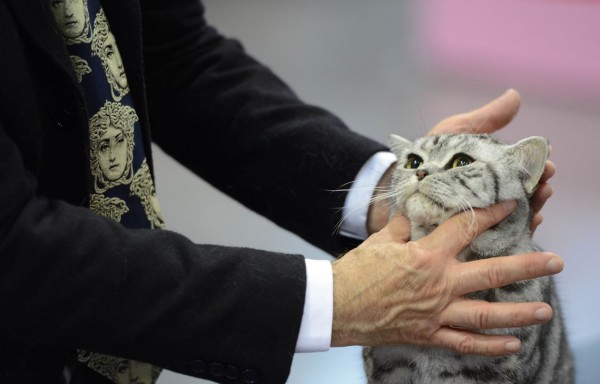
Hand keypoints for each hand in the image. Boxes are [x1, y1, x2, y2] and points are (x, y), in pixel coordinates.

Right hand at [332, 201, 563, 355]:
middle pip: (492, 272)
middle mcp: (439, 283)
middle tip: (555, 261)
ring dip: (518, 313)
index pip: (467, 228)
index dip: (491, 214)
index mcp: (427, 255)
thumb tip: (415, 215)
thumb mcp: (381, 241)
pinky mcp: (428, 334)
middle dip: (528, 265)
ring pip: (486, 313)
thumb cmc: (356, 271)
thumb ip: (404, 227)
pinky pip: (464, 343)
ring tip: (545, 310)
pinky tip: (511, 346)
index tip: (511, 205)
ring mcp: (437, 312)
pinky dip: (489, 346)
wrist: (337, 306)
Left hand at [367, 89, 554, 233]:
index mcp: (490, 172)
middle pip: (524, 193)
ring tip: (540, 201)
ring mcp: (483, 216)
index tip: (547, 156)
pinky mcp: (472, 235)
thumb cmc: (427, 157)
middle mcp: (491, 195)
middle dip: (539, 186)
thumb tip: (515, 96)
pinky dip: (516, 230)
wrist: (397, 186)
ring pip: (516, 215)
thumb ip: (484, 119)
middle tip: (546, 180)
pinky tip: (526, 224)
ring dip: (534, 208)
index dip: (537, 163)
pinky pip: (499, 236)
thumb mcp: (455, 132)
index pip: (522, 169)